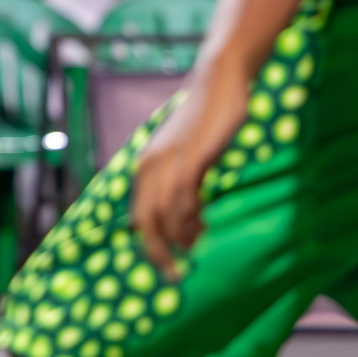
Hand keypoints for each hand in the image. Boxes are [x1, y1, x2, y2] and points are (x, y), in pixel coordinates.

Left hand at [130, 57, 251, 279]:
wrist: (220, 80)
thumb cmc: (206, 119)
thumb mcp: (187, 153)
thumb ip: (182, 181)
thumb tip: (188, 218)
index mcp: (145, 166)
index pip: (137, 216)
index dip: (149, 244)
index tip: (167, 265)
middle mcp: (149, 164)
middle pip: (144, 221)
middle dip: (157, 253)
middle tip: (175, 275)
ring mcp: (167, 159)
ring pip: (164, 213)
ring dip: (179, 238)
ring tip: (196, 249)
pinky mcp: (190, 155)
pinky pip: (183, 196)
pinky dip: (191, 218)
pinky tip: (204, 226)